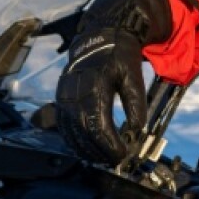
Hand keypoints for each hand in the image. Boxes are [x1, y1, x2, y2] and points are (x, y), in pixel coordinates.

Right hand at [56, 28, 146, 163]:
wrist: (99, 37)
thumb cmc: (119, 56)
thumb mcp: (133, 76)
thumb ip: (135, 103)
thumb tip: (137, 130)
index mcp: (94, 86)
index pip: (99, 126)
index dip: (110, 145)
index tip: (123, 155)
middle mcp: (74, 93)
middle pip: (84, 133)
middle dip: (100, 152)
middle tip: (115, 161)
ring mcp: (64, 96)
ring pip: (71, 133)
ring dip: (86, 150)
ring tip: (103, 158)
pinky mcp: (60, 99)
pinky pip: (63, 126)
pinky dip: (74, 141)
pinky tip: (87, 149)